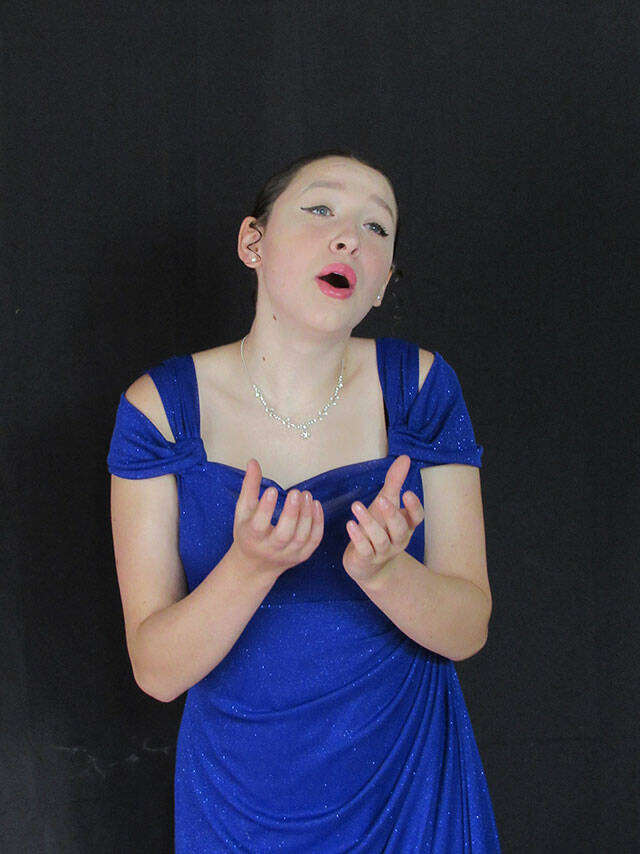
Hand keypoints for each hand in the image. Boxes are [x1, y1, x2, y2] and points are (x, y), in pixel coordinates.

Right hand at [231, 459, 323, 581]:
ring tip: (307, 495)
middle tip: (296, 492)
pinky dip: (317, 524)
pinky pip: (313, 541)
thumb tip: (253, 462)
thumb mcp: (243, 511)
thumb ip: (249, 486)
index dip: (265, 508)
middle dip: (291, 513)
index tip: (272, 490)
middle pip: (283, 534)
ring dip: (307, 516)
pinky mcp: (301, 556)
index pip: (258, 525)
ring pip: (301, 538)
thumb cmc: (247, 533)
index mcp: (252, 538)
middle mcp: (270, 549)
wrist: (254, 565)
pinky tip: (316, 505)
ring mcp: (288, 555)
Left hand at [342, 454, 424, 583]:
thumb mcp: (386, 503)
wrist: (369, 566)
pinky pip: (364, 550)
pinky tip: (350, 525)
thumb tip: (405, 458)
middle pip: (400, 529)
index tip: (407, 493)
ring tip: (356, 506)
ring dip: (368, 522)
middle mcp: (398, 540)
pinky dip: (358, 538)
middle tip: (382, 499)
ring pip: (380, 539)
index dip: (414, 507)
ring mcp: (383, 552)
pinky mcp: (367, 560)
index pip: (417, 518)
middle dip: (392, 514)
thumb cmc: (380, 528)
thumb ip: (395, 482)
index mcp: (406, 526)